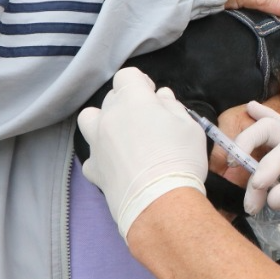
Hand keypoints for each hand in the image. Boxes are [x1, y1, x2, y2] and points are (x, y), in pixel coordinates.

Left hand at [77, 68, 206, 238]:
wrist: (160, 202)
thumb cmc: (181, 159)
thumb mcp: (189, 126)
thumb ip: (172, 107)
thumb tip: (162, 97)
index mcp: (133, 100)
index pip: (127, 76)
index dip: (140, 82)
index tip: (152, 96)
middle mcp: (109, 117)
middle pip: (111, 97)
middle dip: (127, 102)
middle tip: (147, 119)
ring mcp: (97, 143)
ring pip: (89, 119)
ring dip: (103, 121)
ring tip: (121, 134)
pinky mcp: (94, 168)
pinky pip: (93, 154)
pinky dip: (103, 155)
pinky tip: (117, 163)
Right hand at [239, 116, 279, 226]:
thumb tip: (270, 197)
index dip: (268, 168)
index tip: (256, 191)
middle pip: (271, 131)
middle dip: (248, 151)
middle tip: (234, 177)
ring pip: (267, 135)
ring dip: (247, 151)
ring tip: (230, 167)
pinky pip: (274, 138)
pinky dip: (259, 124)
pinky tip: (249, 108)